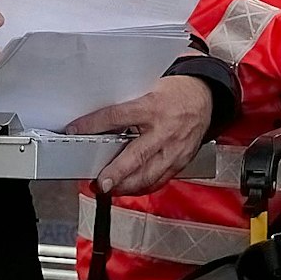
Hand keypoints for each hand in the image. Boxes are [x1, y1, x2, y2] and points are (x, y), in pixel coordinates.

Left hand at [66, 75, 214, 196]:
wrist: (205, 98)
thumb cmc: (176, 93)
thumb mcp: (149, 91)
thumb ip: (127, 107)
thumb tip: (98, 121)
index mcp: (154, 107)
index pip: (118, 116)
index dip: (93, 124)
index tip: (75, 131)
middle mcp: (165, 131)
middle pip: (136, 156)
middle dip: (116, 173)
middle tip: (100, 183)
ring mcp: (175, 149)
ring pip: (149, 175)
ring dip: (126, 186)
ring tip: (108, 189)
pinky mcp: (181, 161)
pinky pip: (159, 180)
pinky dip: (142, 187)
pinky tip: (129, 189)